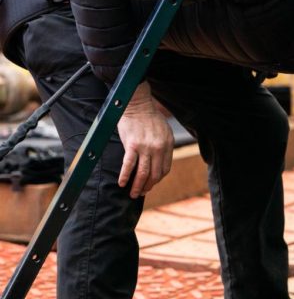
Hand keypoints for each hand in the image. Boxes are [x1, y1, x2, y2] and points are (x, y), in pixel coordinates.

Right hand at [117, 81, 173, 197]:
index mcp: (168, 145)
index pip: (165, 169)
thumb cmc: (149, 116)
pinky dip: (125, 176)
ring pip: (142, 173)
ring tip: (133, 194)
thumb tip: (158, 159)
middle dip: (148, 186)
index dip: (157, 179)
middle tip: (140, 193)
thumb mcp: (164, 131)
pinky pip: (128, 165)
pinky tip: (121, 183)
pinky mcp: (132, 145)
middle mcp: (158, 148)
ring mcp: (146, 148)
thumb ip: (163, 145)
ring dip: (137, 186)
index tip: (151, 184)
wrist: (137, 104)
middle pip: (154, 174)